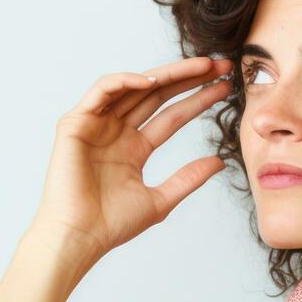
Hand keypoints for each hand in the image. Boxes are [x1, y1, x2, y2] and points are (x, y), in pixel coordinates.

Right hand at [27, 55, 234, 266]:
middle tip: (219, 65)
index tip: (225, 87)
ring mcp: (96, 124)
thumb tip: (219, 162)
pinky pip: (102, 91)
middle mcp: (116, 131)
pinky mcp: (76, 122)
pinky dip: (125, 81)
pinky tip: (152, 80)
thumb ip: (188, 178)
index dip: (198, 99)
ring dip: (166, 73)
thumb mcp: (161, 199)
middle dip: (189, 77)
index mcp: (134, 147)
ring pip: (134, 86)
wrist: (80, 236)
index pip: (172, 115)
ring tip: (199, 67)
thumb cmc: (112, 224)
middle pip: (157, 94)